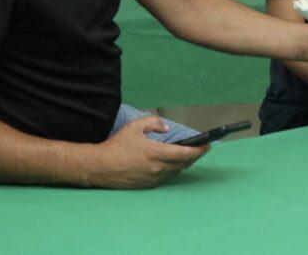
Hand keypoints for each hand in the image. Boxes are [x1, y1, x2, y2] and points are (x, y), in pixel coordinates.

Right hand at [88, 116, 208, 188]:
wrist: (100, 167)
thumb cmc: (117, 146)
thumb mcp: (134, 126)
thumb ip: (153, 122)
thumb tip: (165, 128)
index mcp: (156, 153)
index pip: (185, 154)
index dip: (199, 150)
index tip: (207, 146)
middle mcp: (158, 169)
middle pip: (183, 164)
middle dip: (194, 156)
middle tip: (200, 148)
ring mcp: (153, 179)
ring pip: (175, 172)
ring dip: (184, 163)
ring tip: (188, 154)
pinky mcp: (147, 185)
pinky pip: (166, 177)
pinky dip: (172, 169)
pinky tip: (172, 163)